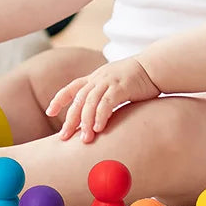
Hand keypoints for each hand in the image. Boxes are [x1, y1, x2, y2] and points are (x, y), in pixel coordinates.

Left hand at [46, 57, 160, 142]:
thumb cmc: (138, 81)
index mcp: (95, 77)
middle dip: (70, 119)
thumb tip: (98, 118)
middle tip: (64, 137)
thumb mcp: (116, 86)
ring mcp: (109, 81)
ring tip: (85, 139)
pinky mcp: (121, 86)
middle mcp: (99, 78)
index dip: (59, 99)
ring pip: (90, 102)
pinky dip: (100, 116)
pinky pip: (106, 102)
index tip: (49, 111)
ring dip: (86, 121)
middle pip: (78, 99)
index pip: (72, 87)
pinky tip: (99, 129)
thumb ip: (105, 98)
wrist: (156, 67)